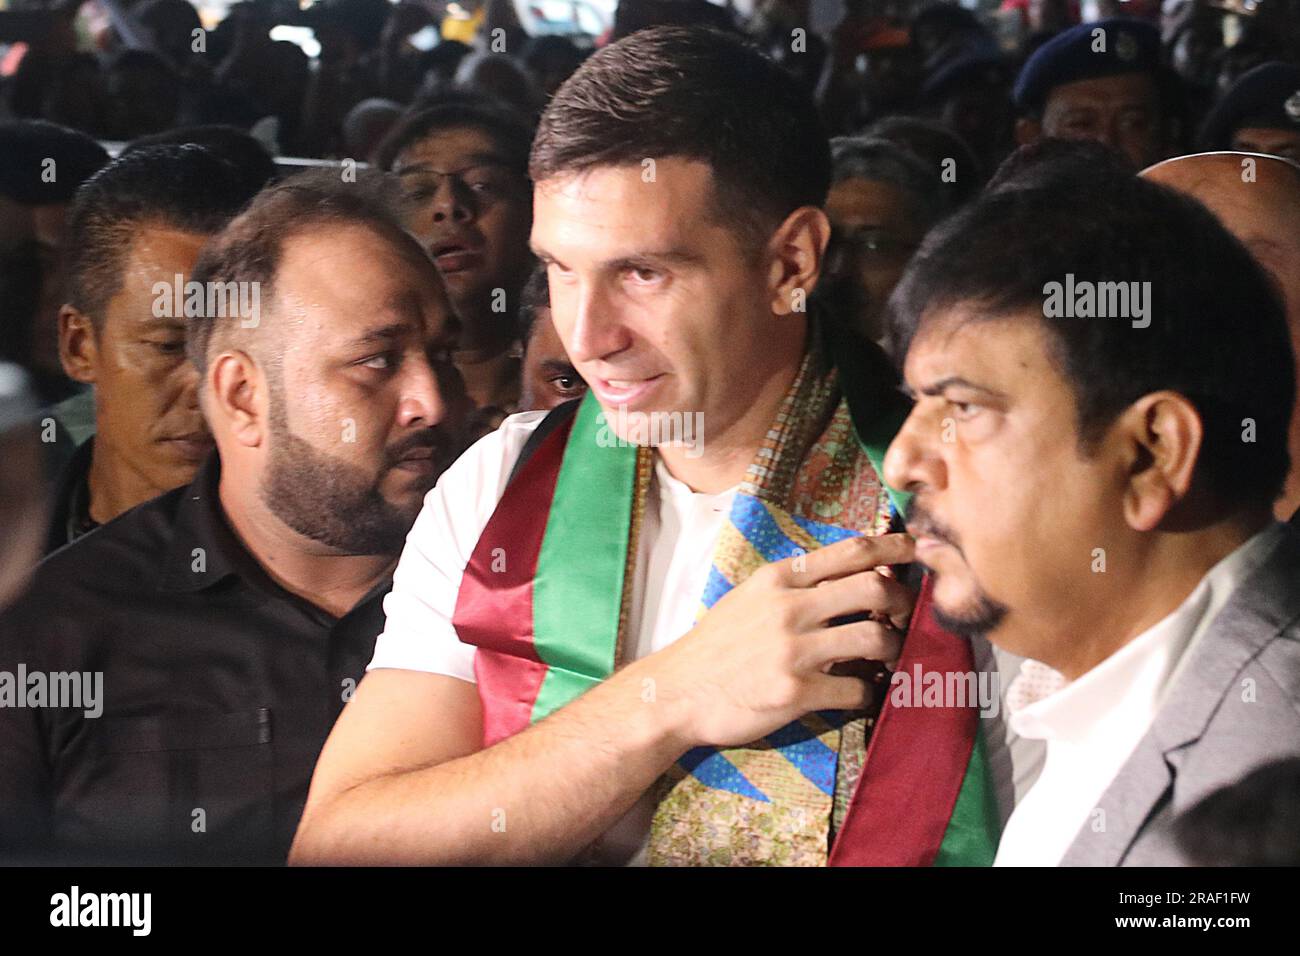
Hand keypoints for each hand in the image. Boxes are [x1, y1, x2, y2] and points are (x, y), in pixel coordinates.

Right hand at [634, 533, 916, 750]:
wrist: (677, 692)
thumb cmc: (717, 645)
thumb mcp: (750, 597)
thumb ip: (795, 585)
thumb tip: (850, 573)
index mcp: (779, 579)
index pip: (850, 550)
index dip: (894, 545)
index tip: (917, 548)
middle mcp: (788, 608)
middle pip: (875, 587)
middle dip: (903, 601)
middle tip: (906, 615)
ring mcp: (793, 650)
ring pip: (875, 637)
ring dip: (894, 649)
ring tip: (889, 658)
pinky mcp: (795, 692)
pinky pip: (856, 688)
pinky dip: (869, 692)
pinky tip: (862, 693)